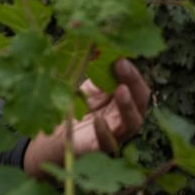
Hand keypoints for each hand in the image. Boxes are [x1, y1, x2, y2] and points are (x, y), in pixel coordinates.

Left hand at [23, 59, 150, 177]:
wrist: (53, 135)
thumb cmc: (74, 107)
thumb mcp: (87, 86)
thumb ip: (97, 70)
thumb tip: (100, 45)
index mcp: (124, 101)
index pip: (138, 86)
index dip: (132, 72)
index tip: (119, 56)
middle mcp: (125, 118)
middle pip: (141, 102)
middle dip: (133, 82)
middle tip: (121, 65)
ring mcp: (115, 135)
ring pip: (132, 122)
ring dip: (127, 105)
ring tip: (120, 90)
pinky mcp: (99, 149)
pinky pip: (108, 143)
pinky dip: (104, 132)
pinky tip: (98, 120)